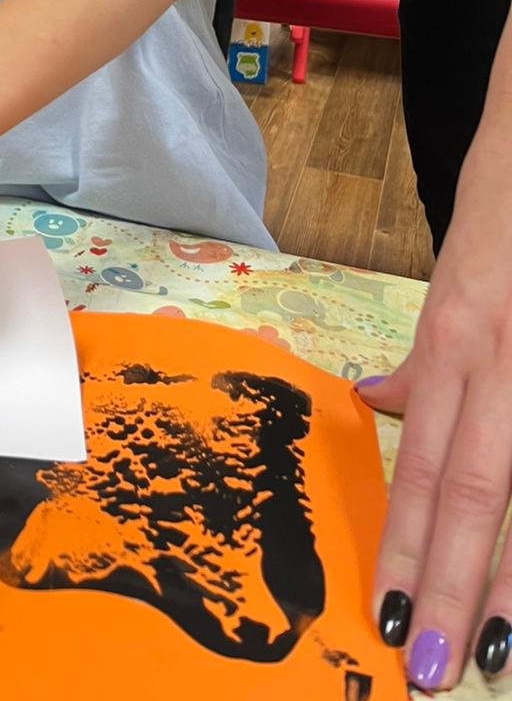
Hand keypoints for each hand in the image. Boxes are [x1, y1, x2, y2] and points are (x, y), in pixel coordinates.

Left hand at [357, 137, 511, 690]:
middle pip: (476, 490)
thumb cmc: (503, 220)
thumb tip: (377, 404)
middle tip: (432, 671)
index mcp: (455, 339)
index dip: (406, 546)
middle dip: (455, 586)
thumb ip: (425, 360)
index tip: (387, 618)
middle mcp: (504, 359)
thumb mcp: (450, 283)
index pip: (423, 464)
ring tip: (500, 653)